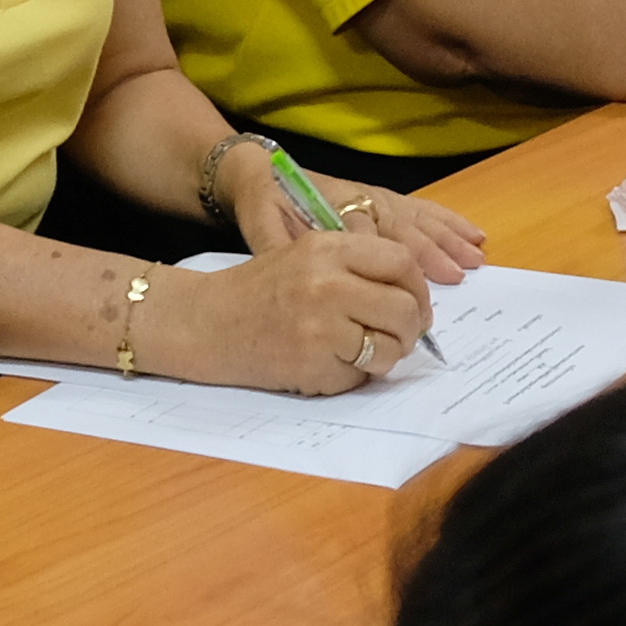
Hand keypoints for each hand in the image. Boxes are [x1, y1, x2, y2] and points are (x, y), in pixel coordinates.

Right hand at [164, 234, 433, 394]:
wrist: (206, 323)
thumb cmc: (260, 289)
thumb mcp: (308, 254)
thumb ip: (358, 264)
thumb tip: (414, 294)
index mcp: (328, 249)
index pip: (402, 263)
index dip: (418, 287)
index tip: (416, 302)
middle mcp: (327, 285)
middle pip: (403, 309)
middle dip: (411, 328)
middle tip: (401, 335)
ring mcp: (320, 328)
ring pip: (389, 348)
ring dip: (387, 356)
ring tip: (367, 352)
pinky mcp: (313, 366)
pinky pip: (359, 376)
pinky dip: (354, 376)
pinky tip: (330, 363)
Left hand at [236, 165, 484, 286]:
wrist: (261, 171)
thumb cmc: (263, 203)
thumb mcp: (257, 223)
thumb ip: (273, 243)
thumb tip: (289, 265)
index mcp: (330, 205)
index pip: (363, 228)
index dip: (386, 254)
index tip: (409, 280)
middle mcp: (361, 197)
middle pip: (400, 224)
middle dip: (430, 250)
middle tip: (456, 274)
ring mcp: (376, 195)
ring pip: (418, 217)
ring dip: (448, 238)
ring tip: (475, 257)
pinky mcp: (385, 197)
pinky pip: (424, 209)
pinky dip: (450, 222)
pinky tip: (473, 234)